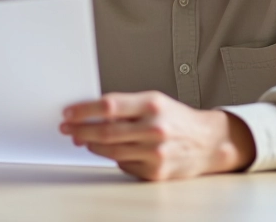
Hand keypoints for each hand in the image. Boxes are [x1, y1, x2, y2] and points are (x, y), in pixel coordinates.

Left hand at [60, 91, 255, 180]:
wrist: (208, 142)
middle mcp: (155, 128)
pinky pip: (123, 165)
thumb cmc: (177, 119)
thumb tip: (90, 112)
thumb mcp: (155, 102)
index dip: (84, 110)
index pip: (109, 105)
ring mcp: (156, 152)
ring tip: (82, 139)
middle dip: (81, 129)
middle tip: (68, 128)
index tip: (69, 112)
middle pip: (106, 130)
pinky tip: (109, 151)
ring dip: (91, 145)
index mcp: (153, 105)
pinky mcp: (155, 172)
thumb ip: (125, 106)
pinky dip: (113, 158)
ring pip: (111, 150)